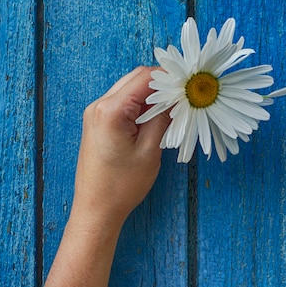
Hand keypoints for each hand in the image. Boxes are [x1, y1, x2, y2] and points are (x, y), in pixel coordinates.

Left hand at [72, 66, 170, 226]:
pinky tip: (156, 117)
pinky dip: (141, 105)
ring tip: (173, 108)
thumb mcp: (149, 150)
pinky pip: (123, 102)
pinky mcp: (98, 122)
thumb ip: (163, 118)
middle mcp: (99, 106)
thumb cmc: (120, 186)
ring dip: (152, 94)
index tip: (188, 83)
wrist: (96, 209)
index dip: (169, 77)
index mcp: (110, 110)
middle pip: (136, 78)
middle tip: (184, 95)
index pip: (144, 77)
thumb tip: (178, 98)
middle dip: (162, 84)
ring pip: (130, 89)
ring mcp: (96, 113)